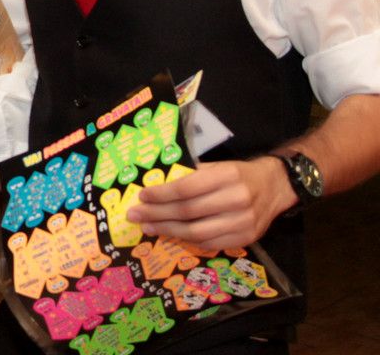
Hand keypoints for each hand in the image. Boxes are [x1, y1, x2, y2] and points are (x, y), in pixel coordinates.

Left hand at [125, 159, 296, 250]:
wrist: (275, 187)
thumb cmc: (238, 174)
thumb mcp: (217, 166)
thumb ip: (190, 176)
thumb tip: (156, 186)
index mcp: (227, 176)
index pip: (187, 188)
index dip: (161, 194)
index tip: (142, 196)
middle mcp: (237, 200)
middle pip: (188, 212)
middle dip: (157, 214)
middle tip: (135, 215)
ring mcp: (243, 222)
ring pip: (197, 232)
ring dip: (167, 231)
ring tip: (148, 227)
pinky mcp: (246, 239)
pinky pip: (209, 244)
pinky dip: (187, 241)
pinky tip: (171, 235)